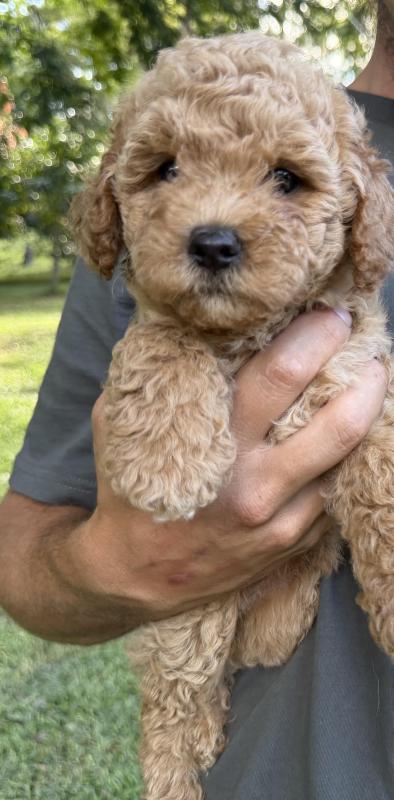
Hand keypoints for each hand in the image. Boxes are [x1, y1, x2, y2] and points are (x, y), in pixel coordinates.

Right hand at [80, 309, 386, 621]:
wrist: (135, 574)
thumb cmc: (129, 488)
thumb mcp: (127, 422)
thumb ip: (164, 377)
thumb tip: (191, 328)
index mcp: (217, 442)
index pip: (282, 375)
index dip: (316, 337)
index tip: (332, 315)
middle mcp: (257, 482)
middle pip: (336, 418)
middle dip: (365, 372)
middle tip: (368, 344)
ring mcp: (280, 518)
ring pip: (348, 457)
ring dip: (369, 411)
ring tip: (372, 381)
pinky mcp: (292, 542)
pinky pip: (334, 491)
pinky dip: (346, 456)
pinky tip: (347, 433)